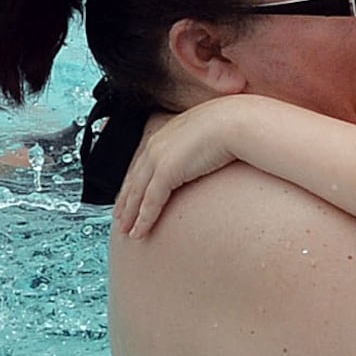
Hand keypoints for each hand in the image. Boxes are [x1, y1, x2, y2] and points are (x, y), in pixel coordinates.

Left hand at [114, 98, 252, 238]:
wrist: (236, 122)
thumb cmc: (231, 128)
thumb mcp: (206, 137)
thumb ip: (196, 147)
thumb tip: (202, 156)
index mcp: (163, 135)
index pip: (141, 165)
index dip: (132, 184)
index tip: (127, 198)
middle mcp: (155, 146)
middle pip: (133, 180)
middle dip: (125, 202)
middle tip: (119, 219)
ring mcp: (158, 158)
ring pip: (137, 193)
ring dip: (130, 215)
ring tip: (126, 232)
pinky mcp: (166, 172)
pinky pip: (150, 201)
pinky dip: (143, 219)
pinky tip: (139, 232)